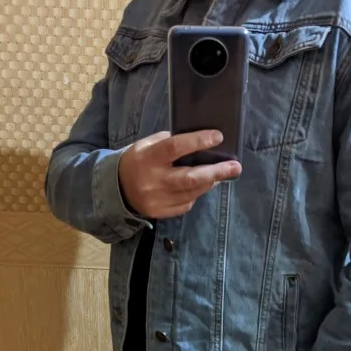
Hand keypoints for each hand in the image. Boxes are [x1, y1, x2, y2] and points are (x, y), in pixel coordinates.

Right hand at [118, 130, 240, 219]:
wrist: (116, 189)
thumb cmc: (136, 161)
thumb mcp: (146, 144)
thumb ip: (169, 143)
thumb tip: (199, 143)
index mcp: (148, 158)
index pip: (176, 148)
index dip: (198, 142)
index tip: (218, 137)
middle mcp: (154, 181)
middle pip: (190, 177)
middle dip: (216, 172)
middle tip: (235, 167)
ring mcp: (157, 199)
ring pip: (192, 192)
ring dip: (210, 182)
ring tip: (222, 174)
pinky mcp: (160, 212)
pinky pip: (186, 203)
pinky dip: (196, 193)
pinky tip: (202, 186)